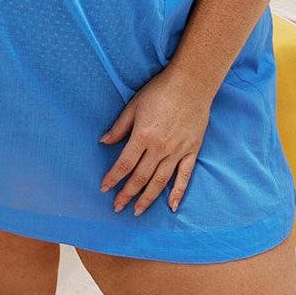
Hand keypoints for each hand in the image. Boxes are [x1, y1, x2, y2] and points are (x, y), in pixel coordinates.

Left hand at [99, 64, 209, 216]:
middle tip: (117, 207)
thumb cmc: (160, 90)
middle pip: (140, 177)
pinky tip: (172, 206)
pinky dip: (178, 192)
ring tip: (137, 211)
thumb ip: (119, 127)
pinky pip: (185, 176)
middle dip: (127, 194)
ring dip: (147, 198)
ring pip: (160, 181)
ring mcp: (177, 151)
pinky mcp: (192, 150)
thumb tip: (103, 142)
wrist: (192, 83)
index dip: (113, 178)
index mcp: (142, 135)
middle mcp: (159, 147)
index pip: (124, 164)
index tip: (105, 189)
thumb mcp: (134, 105)